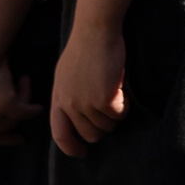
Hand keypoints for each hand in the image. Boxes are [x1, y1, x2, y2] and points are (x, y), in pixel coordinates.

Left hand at [50, 21, 126, 155]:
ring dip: (116, 114)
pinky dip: (125, 106)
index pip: (60, 134)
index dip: (71, 147)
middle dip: (103, 128)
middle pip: (90, 134)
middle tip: (111, 113)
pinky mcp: (104, 100)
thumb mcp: (66, 75)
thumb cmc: (84, 47)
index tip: (82, 152)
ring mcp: (86, 104)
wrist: (95, 31)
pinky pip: (119, 115)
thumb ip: (69, 96)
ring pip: (107, 126)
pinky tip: (122, 91)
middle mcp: (70, 105)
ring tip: (116, 93)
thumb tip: (79, 117)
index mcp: (58, 99)